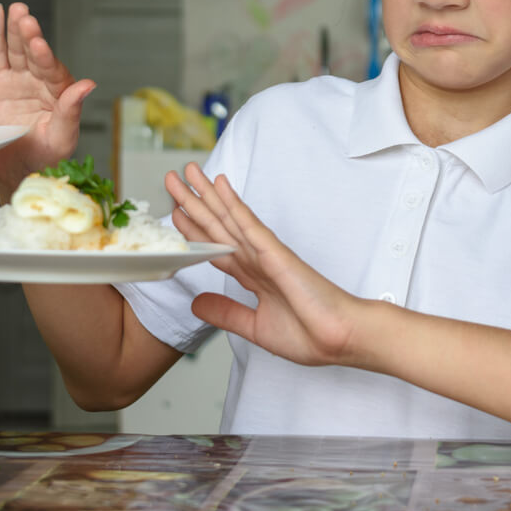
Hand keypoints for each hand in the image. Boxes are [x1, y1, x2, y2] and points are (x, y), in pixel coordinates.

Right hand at [0, 2, 95, 201]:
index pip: (53, 71)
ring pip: (17, 49)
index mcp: (61, 93)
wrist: (15, 171)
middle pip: (35, 54)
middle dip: (30, 36)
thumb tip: (88, 85)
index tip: (39, 44)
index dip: (46, 57)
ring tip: (15, 9)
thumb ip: (71, 111)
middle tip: (26, 19)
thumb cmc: (45, 157)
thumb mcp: (62, 138)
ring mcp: (19, 79)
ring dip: (15, 29)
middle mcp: (41, 81)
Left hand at [165, 163, 360, 366]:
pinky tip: (220, 187)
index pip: (215, 247)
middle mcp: (256, 260)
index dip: (193, 230)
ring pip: (229, 218)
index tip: (173, 213)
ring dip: (207, 195)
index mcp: (253, 276)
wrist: (339, 339)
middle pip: (217, 226)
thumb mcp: (255, 327)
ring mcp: (266, 254)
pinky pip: (250, 225)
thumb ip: (227, 313)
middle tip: (171, 178)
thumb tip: (196, 303)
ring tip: (188, 172)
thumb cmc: (310, 335)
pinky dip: (234, 205)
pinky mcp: (277, 254)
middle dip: (193, 202)